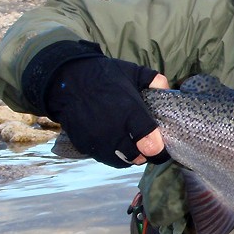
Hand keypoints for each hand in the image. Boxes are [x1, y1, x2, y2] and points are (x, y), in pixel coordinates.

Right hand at [44, 54, 168, 167]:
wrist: (66, 80)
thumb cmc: (103, 75)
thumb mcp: (132, 72)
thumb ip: (154, 80)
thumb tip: (167, 89)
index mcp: (129, 112)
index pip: (150, 144)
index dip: (159, 149)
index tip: (161, 145)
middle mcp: (113, 130)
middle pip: (137, 158)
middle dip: (146, 155)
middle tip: (148, 146)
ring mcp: (97, 140)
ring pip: (121, 161)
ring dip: (130, 157)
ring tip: (133, 145)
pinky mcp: (85, 145)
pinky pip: (104, 158)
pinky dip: (113, 155)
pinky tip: (116, 143)